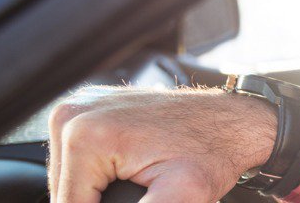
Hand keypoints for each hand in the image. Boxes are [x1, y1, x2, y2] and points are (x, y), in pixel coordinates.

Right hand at [47, 86, 277, 201]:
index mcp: (84, 135)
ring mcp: (79, 106)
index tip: (142, 202)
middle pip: (65, 191)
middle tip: (146, 194)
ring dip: (96, 192)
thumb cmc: (213, 154)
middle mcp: (73, 114)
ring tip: (141, 188)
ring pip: (70, 176)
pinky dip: (99, 175)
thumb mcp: (182, 196)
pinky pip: (80, 157)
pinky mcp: (90, 108)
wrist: (234, 122)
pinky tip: (127, 177)